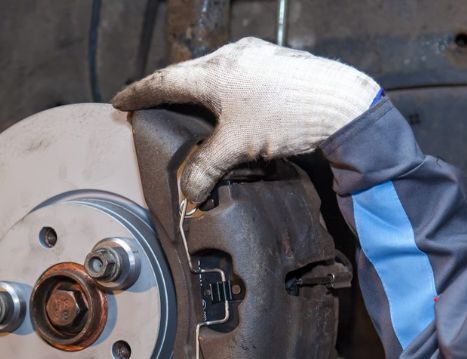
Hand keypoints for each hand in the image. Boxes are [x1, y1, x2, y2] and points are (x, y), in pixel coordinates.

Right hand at [112, 37, 379, 202]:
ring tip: (191, 108)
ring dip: (200, 91)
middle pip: (189, 74)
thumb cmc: (289, 116)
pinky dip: (226, 91)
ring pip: (216, 73)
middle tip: (152, 103)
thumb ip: (208, 167)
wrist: (345, 105)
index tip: (121, 100)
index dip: (139, 93)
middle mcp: (233, 56)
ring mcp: (257, 56)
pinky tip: (233, 107)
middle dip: (169, 91)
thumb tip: (190, 192)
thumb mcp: (240, 146)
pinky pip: (239, 75)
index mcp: (215, 72)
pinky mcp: (277, 64)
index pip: (165, 81)